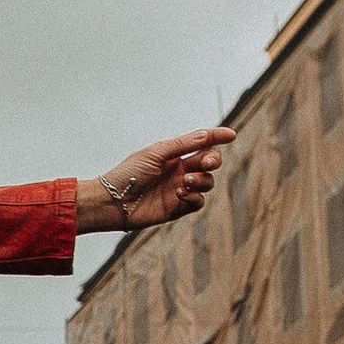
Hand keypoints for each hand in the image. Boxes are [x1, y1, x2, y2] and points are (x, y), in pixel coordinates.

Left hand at [76, 126, 233, 232]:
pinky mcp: (177, 208)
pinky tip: (180, 193)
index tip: (231, 135)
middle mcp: (179, 170)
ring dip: (201, 180)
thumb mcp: (155, 154)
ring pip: (207, 183)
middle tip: (207, 162)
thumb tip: (206, 135)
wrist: (113, 201)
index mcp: (173, 154)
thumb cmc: (128, 174)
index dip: (216, 138)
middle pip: (209, 163)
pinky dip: (194, 197)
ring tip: (185, 181)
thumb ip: (181, 145)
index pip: (200, 143)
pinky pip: (198, 202)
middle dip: (213, 161)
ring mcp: (180, 189)